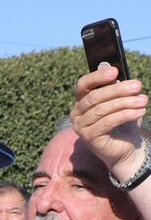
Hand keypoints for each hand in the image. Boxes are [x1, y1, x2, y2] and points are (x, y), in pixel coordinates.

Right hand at [72, 64, 148, 180]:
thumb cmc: (123, 122)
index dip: (97, 77)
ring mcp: (80, 127)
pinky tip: (140, 111)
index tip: (115, 71)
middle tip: (137, 86)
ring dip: (125, 103)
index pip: (83, 85)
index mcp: (82, 101)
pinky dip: (126, 115)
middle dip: (118, 90)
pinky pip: (107, 122)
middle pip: (94, 97)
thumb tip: (116, 74)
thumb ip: (116, 89)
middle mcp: (77, 114)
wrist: (127, 148)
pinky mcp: (88, 138)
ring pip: (102, 109)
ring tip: (143, 100)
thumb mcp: (121, 101)